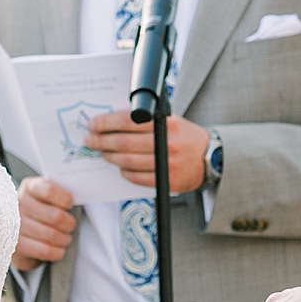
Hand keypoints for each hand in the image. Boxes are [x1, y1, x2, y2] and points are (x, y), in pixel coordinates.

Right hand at [11, 177, 76, 269]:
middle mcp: (19, 204)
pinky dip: (57, 252)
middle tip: (70, 226)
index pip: (49, 190)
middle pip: (55, 216)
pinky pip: (44, 250)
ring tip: (65, 238)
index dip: (64, 198)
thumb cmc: (40, 210)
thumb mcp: (46, 196)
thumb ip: (59, 194)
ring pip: (51, 235)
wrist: (19, 231)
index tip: (70, 204)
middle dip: (69, 224)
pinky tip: (59, 250)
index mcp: (29, 187)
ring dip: (64, 239)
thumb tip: (80, 196)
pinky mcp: (17, 244)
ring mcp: (15, 225)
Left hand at [83, 111, 209, 191]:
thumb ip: (145, 120)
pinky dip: (124, 171)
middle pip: (123, 143)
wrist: (210, 157)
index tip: (93, 124)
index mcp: (166, 123)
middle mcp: (167, 143)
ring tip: (102, 152)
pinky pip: (136, 177)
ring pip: (127, 161)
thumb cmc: (184, 136)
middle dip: (101, 141)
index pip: (128, 121)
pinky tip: (120, 166)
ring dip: (110, 157)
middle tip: (90, 140)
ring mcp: (167, 164)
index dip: (106, 123)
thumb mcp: (169, 120)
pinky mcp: (167, 181)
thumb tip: (112, 121)